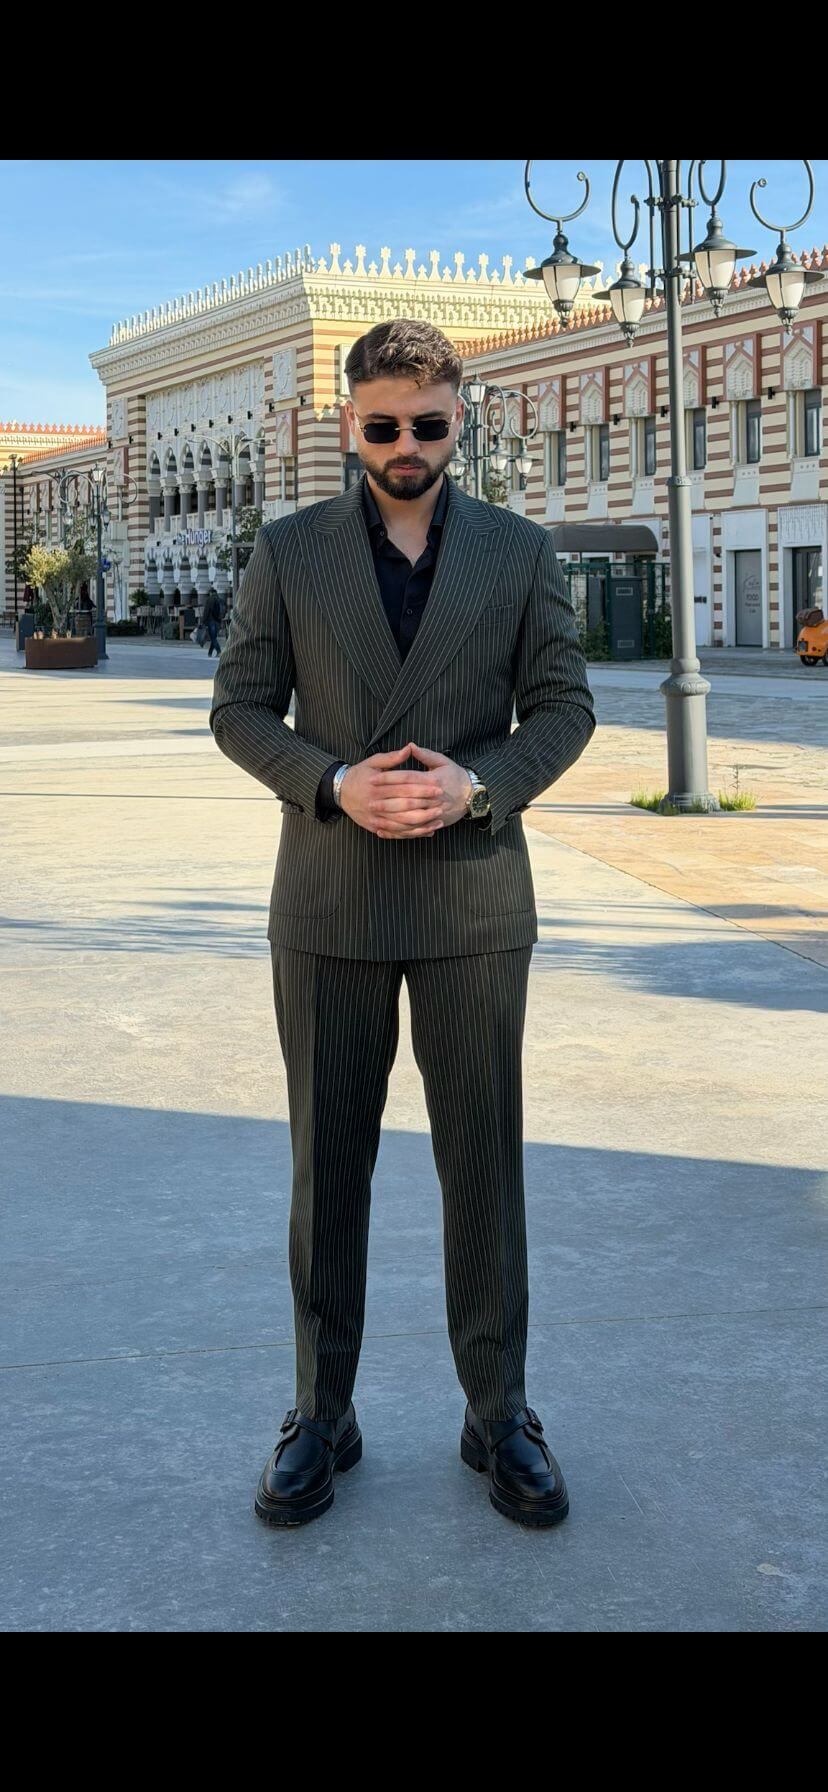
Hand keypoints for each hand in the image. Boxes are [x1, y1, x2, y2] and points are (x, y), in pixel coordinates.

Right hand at [338, 743, 453, 836]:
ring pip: (402, 821)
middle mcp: (376, 801)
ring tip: (438, 819)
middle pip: (404, 804)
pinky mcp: (375, 826)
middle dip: (425, 804)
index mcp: (377, 783)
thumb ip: (392, 757)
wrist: (340, 792)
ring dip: (422, 822)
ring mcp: (375, 816)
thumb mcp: (373, 761)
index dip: (422, 787)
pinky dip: (413, 833)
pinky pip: (396, 832)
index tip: (438, 786)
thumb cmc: (359, 774)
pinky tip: (427, 831)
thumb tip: (410, 748)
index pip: (404, 785)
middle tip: (441, 803)